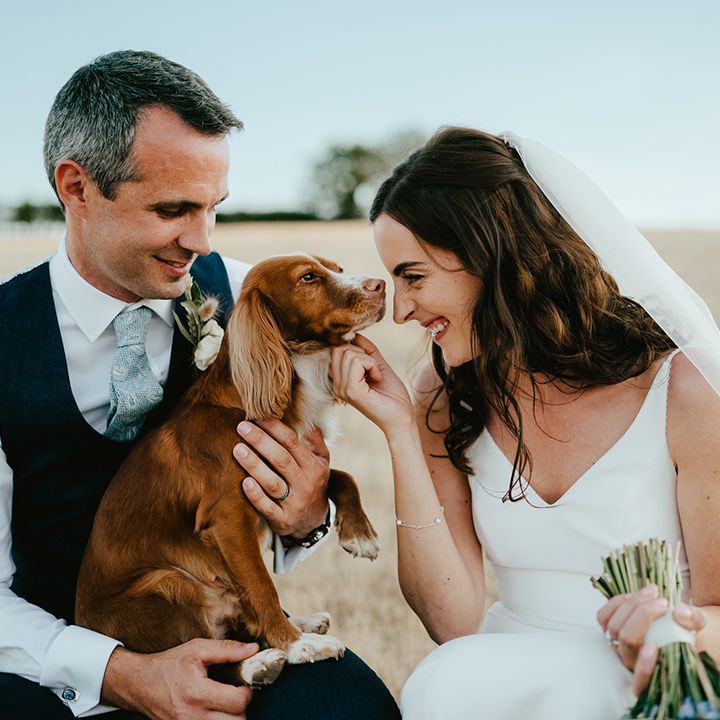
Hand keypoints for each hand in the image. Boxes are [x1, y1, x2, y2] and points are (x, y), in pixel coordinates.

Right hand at [102, 639, 256, 718]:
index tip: (242, 683)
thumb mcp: (197, 649)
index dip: (246, 691)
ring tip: (224, 704)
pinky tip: (214, 711)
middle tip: (235, 695)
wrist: (138, 683)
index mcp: (198, 693)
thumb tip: (252, 649)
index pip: (238, 702)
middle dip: (241, 708)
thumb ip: (226, 649)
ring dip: (230, 718)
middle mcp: (192, 716)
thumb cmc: (168, 665)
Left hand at [234, 418, 329, 537]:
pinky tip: (243, 482)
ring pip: (272, 483)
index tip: (257, 417)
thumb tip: (305, 418)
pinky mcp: (282, 520)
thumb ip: (315, 440)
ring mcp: (294, 504)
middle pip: (281, 460)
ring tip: (237, 449)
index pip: (293, 443)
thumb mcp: (322, 461)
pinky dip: (256, 496)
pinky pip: (267, 508)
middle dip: (261, 441)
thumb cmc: (313, 482)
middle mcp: (305, 484)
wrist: (314, 521)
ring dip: (254, 465)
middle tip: (242, 427)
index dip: (275, 428)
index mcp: (313, 466)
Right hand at [330, 334, 413, 434]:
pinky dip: (372, 365)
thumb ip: (367, 350)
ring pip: (348, 353)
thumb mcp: (378, 365)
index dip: (355, 348)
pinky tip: (377, 378)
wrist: (402, 417)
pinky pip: (357, 361)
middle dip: (361, 353)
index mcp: (340, 380)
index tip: (370, 362)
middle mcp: (337, 385)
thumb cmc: (392, 395)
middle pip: (339, 349)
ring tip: (376, 376)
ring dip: (369, 360)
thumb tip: (355, 333)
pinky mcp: (351, 390)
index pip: (336, 350)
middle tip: (373, 369)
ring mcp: (342, 388)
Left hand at [597, 584, 705, 695]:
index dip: (644, 665)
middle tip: (664, 603)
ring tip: (652, 592)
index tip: (652, 646)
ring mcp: (616, 645)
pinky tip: (635, 594)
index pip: (642, 680)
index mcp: (653, 672)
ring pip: (613, 626)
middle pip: (627, 640)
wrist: (673, 623)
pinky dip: (618, 602)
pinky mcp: (607, 628)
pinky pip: (603, 616)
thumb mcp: (697, 625)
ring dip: (632, 604)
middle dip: (643, 616)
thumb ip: (694, 620)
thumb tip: (680, 613)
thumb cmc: (684, 629)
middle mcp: (631, 663)